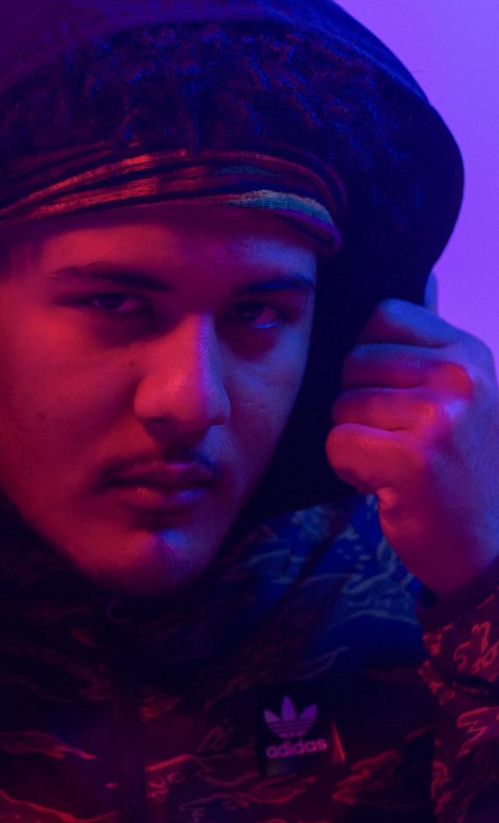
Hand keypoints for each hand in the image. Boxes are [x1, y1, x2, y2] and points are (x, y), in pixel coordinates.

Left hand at [325, 297, 498, 600]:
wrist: (483, 546)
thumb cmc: (458, 467)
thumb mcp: (463, 393)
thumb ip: (434, 339)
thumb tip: (421, 276)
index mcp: (469, 352)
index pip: (382, 315)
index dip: (371, 358)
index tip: (398, 397)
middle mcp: (460, 377)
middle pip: (353, 362)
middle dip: (359, 406)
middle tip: (397, 440)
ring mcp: (439, 417)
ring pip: (341, 405)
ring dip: (354, 441)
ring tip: (394, 463)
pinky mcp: (413, 459)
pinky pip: (338, 443)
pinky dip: (349, 471)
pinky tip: (385, 484)